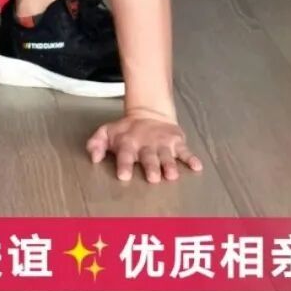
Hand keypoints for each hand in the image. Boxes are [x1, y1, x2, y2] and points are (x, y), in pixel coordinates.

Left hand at [86, 112, 202, 182]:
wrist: (149, 112)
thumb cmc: (127, 130)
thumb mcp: (107, 132)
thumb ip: (96, 143)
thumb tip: (93, 157)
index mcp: (128, 143)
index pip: (124, 154)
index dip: (124, 164)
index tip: (124, 175)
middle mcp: (146, 144)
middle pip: (148, 157)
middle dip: (150, 167)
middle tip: (152, 178)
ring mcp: (162, 143)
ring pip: (166, 155)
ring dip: (169, 165)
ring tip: (172, 175)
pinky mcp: (176, 141)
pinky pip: (185, 150)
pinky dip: (191, 158)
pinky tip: (197, 166)